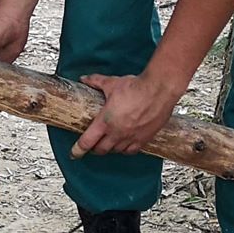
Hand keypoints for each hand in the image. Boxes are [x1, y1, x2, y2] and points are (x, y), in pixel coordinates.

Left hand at [71, 70, 187, 157]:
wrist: (159, 90)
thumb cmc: (136, 87)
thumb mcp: (111, 83)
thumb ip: (96, 82)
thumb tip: (84, 78)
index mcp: (105, 121)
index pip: (87, 142)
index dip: (78, 150)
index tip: (74, 154)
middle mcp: (117, 133)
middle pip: (100, 150)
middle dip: (94, 148)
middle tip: (93, 144)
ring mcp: (131, 138)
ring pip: (116, 151)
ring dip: (110, 148)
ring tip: (108, 142)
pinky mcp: (144, 139)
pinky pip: (131, 151)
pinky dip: (125, 149)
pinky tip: (124, 144)